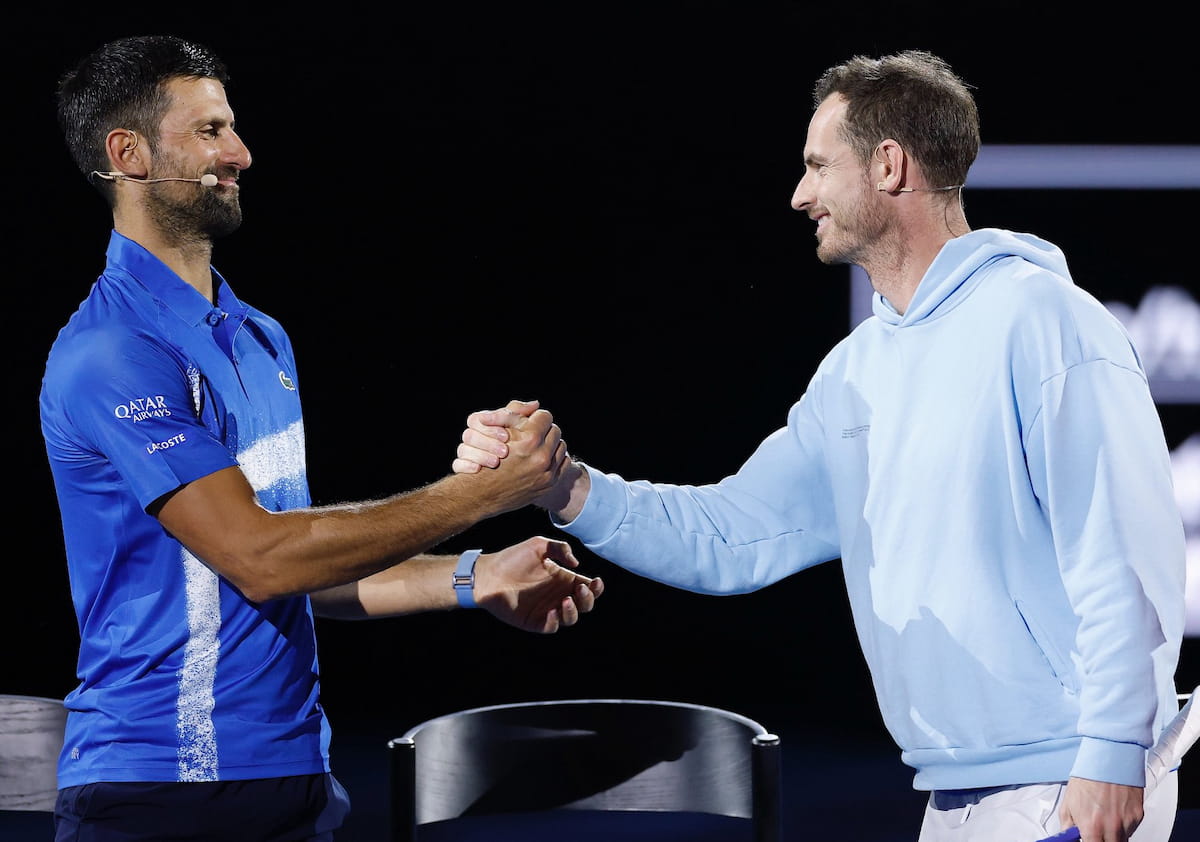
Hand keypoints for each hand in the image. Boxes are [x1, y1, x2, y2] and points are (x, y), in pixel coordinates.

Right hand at [459, 402, 570, 513]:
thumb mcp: (495, 430)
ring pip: (561, 446)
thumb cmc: (484, 458)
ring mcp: (547, 473)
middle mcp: (541, 457)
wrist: (482, 494)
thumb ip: (515, 412)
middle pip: (555, 430)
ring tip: (538, 446)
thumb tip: (536, 404)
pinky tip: (542, 458)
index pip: (545, 416)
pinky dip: (554, 459)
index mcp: (529, 440)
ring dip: (551, 444)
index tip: (530, 421)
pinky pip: (563, 463)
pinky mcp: (549, 484)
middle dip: (544, 430)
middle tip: (534, 433)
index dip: (536, 417)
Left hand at [474, 536, 603, 632]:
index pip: (587, 587)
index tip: (596, 581)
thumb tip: (576, 564)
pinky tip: (551, 611)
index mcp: (562, 579)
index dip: (596, 587)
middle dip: (588, 599)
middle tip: (580, 590)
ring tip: (565, 601)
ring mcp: (547, 609)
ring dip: (573, 611)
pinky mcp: (534, 622)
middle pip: (584, 605)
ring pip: (571, 618)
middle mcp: (557, 595)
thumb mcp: (539, 545)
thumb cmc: (512, 558)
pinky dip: (555, 621)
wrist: (487, 574)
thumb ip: (560, 548)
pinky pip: (551, 627)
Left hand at [1058, 776, 1143, 841]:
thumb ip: (1068, 826)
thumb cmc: (1087, 777)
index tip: (1086, 839)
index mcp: (1092, 827)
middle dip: (1101, 840)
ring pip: (1121, 840)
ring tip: (1104, 816)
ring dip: (1112, 834)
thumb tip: (1068, 837)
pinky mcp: (1138, 816)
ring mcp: (1127, 823)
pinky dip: (1122, 825)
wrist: (1108, 758)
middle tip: (1095, 830)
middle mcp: (1112, 828)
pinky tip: (1114, 810)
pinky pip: (1130, 829)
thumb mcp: (1068, 804)